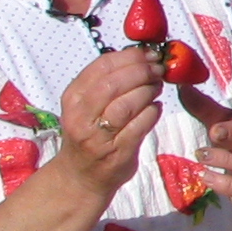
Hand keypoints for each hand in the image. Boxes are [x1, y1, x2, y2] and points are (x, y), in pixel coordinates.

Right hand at [56, 48, 164, 199]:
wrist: (81, 176)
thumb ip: (106, 83)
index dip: (130, 56)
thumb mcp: (86, 105)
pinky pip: (140, 125)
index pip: (102, 67)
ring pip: (127, 104)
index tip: (149, 53)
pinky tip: (156, 109)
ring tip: (157, 88)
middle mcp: (81, 116)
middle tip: (158, 70)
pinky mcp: (117, 152)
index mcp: (73, 97)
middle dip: (142, 72)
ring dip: (148, 91)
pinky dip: (152, 113)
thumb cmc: (89, 134)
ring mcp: (98, 136)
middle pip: (114, 84)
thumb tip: (140, 56)